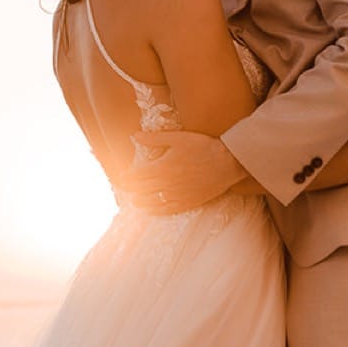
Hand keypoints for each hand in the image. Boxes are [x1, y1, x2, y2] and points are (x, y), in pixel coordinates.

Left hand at [117, 130, 246, 214]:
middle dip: (129, 189)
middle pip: (141, 189)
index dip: (125, 176)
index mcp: (162, 167)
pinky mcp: (187, 202)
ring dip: (139, 201)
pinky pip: (166, 210)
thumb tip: (135, 135)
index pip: (136, 175)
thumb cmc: (203, 147)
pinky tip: (149, 210)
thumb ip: (154, 138)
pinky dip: (155, 210)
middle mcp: (166, 183)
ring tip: (133, 201)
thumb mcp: (178, 138)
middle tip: (122, 188)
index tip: (119, 176)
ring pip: (151, 202)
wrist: (227, 163)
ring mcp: (176, 195)